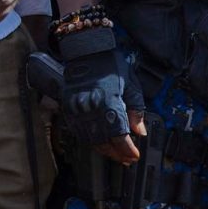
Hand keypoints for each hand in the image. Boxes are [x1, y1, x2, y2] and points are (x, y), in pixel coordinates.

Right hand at [58, 25, 145, 164]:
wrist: (85, 49)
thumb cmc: (110, 64)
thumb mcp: (131, 84)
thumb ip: (136, 110)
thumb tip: (139, 132)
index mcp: (109, 103)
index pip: (119, 135)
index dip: (127, 149)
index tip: (134, 155)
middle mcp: (91, 108)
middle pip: (104, 141)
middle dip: (117, 154)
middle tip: (127, 159)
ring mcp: (77, 109)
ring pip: (90, 139)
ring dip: (104, 150)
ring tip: (116, 155)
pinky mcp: (68, 108)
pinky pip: (78, 131)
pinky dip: (90, 141)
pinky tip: (100, 143)